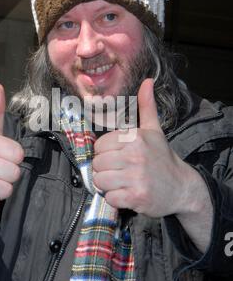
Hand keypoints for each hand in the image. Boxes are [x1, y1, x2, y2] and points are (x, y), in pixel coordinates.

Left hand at [92, 78, 201, 217]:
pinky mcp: (136, 198)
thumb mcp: (154, 130)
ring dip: (107, 185)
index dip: (105, 153)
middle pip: (97, 163)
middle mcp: (135, 156)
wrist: (182, 188)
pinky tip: (127, 194)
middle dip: (104, 170)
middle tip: (119, 172)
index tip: (117, 157)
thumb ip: (146, 106)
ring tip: (121, 182)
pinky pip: (109, 198)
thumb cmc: (162, 159)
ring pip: (100, 181)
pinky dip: (115, 199)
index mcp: (135, 138)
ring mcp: (136, 178)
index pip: (99, 146)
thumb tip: (147, 81)